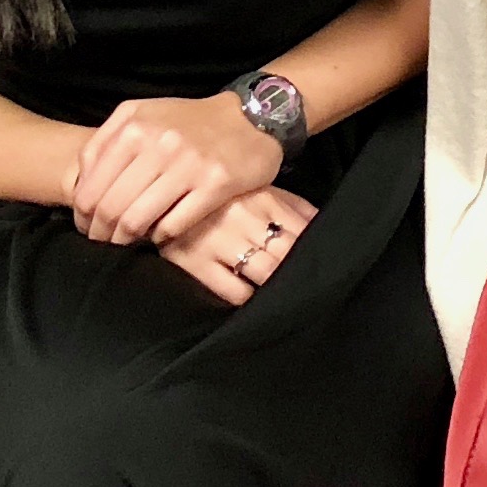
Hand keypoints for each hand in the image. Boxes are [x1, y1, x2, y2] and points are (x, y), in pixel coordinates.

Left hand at [68, 90, 285, 245]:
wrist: (251, 117)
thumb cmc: (188, 121)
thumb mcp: (142, 114)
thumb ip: (105, 141)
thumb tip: (80, 183)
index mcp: (134, 126)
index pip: (91, 186)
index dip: (83, 216)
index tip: (86, 228)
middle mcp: (158, 144)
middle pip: (111, 207)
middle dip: (101, 233)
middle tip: (103, 243)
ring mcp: (188, 165)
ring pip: (137, 219)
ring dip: (125, 240)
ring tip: (125, 245)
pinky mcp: (215, 185)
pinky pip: (172, 225)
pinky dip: (159, 237)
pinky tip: (158, 236)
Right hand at [159, 185, 315, 307]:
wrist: (163, 193)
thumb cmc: (225, 197)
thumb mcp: (261, 190)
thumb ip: (295, 207)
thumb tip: (323, 226)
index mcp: (264, 199)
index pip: (302, 232)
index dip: (312, 251)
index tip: (316, 264)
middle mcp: (244, 219)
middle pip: (286, 255)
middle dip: (295, 271)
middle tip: (299, 285)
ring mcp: (220, 241)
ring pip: (265, 273)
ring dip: (274, 285)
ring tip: (274, 291)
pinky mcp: (196, 263)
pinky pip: (235, 292)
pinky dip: (247, 296)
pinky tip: (247, 291)